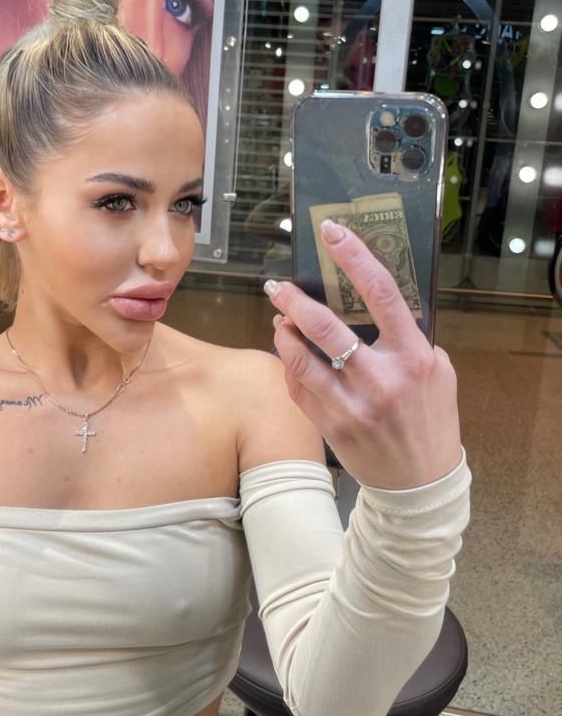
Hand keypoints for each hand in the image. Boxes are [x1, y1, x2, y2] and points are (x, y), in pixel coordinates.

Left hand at [266, 219, 461, 489]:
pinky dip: (289, 366)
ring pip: (300, 358)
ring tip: (278, 318)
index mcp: (413, 356)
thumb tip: (374, 306)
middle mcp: (381, 379)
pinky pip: (298, 388)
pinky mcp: (331, 427)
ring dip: (283, 332)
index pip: (381, 292)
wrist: (420, 483)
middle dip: (294, 298)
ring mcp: (352, 405)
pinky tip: (289, 354)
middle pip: (325, 325)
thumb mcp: (438, 372)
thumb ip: (410, 338)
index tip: (331, 232)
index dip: (353, 256)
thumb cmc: (432, 419)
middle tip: (277, 285)